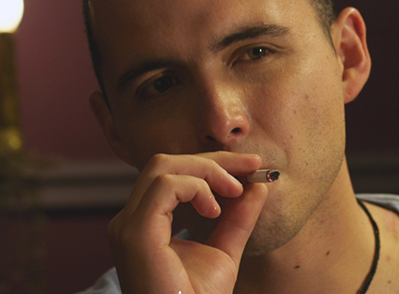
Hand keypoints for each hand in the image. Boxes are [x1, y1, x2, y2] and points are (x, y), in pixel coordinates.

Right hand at [107, 152, 267, 293]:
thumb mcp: (225, 250)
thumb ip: (238, 218)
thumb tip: (257, 185)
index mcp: (145, 222)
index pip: (174, 174)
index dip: (214, 163)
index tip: (253, 164)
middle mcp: (130, 220)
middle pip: (167, 163)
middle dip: (214, 159)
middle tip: (252, 165)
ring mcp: (128, 226)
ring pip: (163, 167)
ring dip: (208, 171)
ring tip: (234, 192)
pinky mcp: (135, 233)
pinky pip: (165, 186)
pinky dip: (197, 188)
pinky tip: (214, 211)